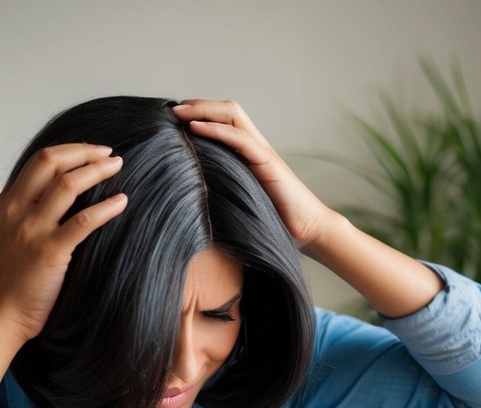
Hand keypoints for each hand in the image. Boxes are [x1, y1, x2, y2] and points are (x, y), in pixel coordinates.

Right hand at [0, 143, 126, 344]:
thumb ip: (21, 216)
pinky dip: (106, 207)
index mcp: (5, 205)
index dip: (70, 151)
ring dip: (97, 171)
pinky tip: (122, 202)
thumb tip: (48, 200)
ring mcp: (31, 230)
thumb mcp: (4, 239)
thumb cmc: (5, 284)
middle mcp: (16, 211)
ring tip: (117, 168)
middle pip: (51, 162)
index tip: (92, 151)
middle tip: (109, 153)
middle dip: (84, 152)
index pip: (39, 162)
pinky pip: (83, 221)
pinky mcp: (49, 252)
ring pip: (68, 185)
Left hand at [172, 99, 334, 248]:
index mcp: (249, 154)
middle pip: (228, 110)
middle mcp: (256, 147)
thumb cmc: (275, 221)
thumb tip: (188, 194)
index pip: (225, 120)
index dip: (200, 113)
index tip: (174, 117)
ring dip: (203, 110)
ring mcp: (263, 152)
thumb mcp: (240, 201)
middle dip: (199, 105)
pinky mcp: (268, 162)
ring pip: (233, 115)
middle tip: (171, 109)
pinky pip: (239, 138)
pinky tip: (195, 128)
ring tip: (179, 112)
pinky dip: (216, 129)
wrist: (309, 230)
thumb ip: (221, 188)